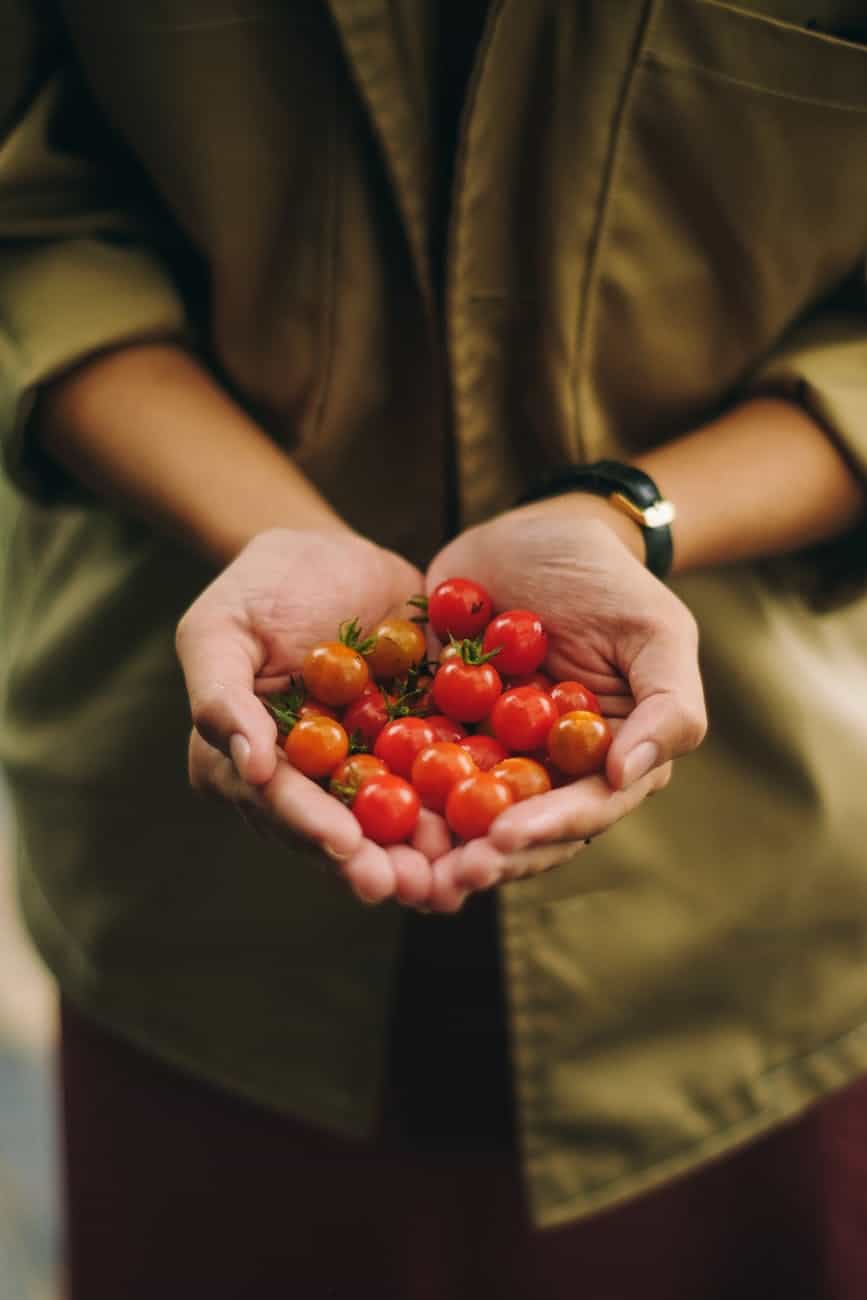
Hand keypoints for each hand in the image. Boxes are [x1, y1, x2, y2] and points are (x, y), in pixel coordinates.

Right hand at [176, 528, 438, 905]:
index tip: (345, 844)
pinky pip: (439, 785)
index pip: (278, 803)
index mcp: (249, 764)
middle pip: (338, 833)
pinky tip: (496, 826)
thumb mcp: (220, 627)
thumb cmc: (261, 586)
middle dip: (373, 864)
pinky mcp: (413, 751)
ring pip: (391, 825)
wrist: (333, 555)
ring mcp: (363, 771)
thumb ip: (220, 694)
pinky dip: (465, 809)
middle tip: (409, 885)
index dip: (310, 826)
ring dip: (422, 856)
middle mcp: (307, 783)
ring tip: (455, 877)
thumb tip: (247, 766)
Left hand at [422, 499, 706, 904]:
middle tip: (441, 876)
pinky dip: (389, 788)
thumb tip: (625, 775)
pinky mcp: (437, 727)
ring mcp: (489, 752)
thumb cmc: (608, 579)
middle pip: (516, 830)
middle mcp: (546, 770)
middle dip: (480, 857)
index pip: (581, 811)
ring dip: (431, 845)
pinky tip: (359, 804)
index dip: (544, 831)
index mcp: (606, 761)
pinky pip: (410, 765)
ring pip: (460, 814)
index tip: (503, 840)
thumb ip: (666, 706)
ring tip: (397, 865)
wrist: (535, 531)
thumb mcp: (655, 631)